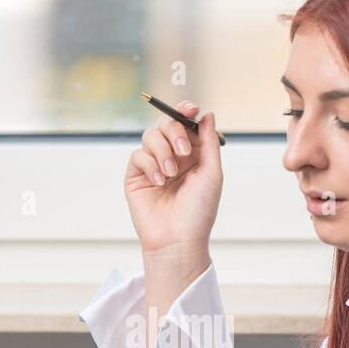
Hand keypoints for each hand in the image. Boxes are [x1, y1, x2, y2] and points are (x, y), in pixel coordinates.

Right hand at [124, 101, 223, 254]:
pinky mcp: (136, 176)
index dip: (186, 111)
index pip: (186, 123)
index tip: (190, 109)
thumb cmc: (198, 211)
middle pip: (166, 124)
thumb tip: (207, 114)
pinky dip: (149, 165)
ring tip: (170, 174)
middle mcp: (172, 156)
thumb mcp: (211, 173)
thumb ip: (209, 142)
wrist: (178, 239)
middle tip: (182, 152)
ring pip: (150, 136)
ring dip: (162, 151)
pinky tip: (158, 182)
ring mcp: (153, 165)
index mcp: (193, 154)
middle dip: (174, 131)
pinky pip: (138, 155)